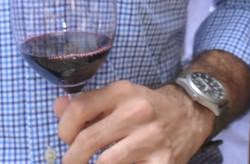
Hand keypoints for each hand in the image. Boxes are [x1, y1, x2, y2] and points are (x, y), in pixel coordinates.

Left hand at [55, 80, 212, 163]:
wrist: (191, 113)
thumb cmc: (147, 106)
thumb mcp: (119, 96)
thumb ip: (87, 103)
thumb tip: (57, 107)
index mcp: (123, 92)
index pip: (79, 109)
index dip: (64, 128)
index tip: (66, 138)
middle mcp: (137, 112)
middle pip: (88, 141)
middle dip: (71, 158)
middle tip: (72, 162)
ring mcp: (151, 139)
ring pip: (105, 163)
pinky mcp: (162, 163)